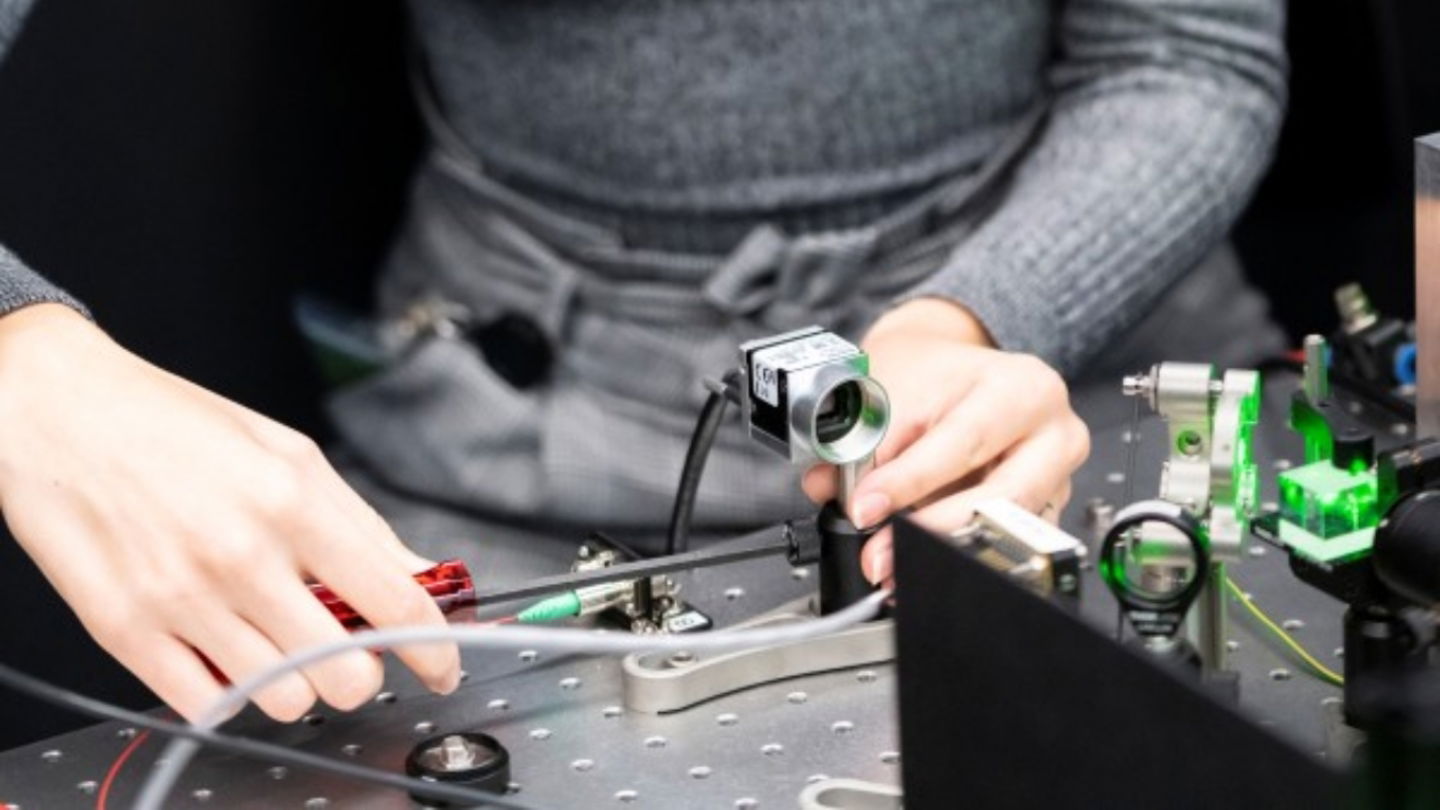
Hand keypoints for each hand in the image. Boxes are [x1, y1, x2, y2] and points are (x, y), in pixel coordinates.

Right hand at [0, 305, 460, 721]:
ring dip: (297, 683)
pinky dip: (229, 692)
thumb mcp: (287, 452)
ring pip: (283, 699)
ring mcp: (181, 599)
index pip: (395, 603)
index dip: (435, 648)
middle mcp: (241, 556)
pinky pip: (206, 704)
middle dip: (363, 670)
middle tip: (346, 645)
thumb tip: (420, 574)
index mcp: (292, 501)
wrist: (56, 408)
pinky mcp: (124, 630)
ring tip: (277, 641)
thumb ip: (360, 523)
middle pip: (347, 672)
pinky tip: (226, 652)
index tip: (440, 664)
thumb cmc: (171, 423)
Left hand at [802, 299, 1089, 587]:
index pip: (965, 443)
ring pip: (1006, 531)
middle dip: (932, 530)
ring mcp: (1058, 479)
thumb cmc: (930, 373)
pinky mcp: (1045, 511)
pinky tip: (919, 562)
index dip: (910, 481)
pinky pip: (1005, 545)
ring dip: (942, 550)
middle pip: (1001, 499)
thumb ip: (864, 443)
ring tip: (890, 563)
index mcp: (1025, 389)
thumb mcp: (894, 391)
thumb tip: (829, 488)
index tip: (865, 507)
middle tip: (880, 553)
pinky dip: (957, 554)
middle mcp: (1055, 435)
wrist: (952, 366)